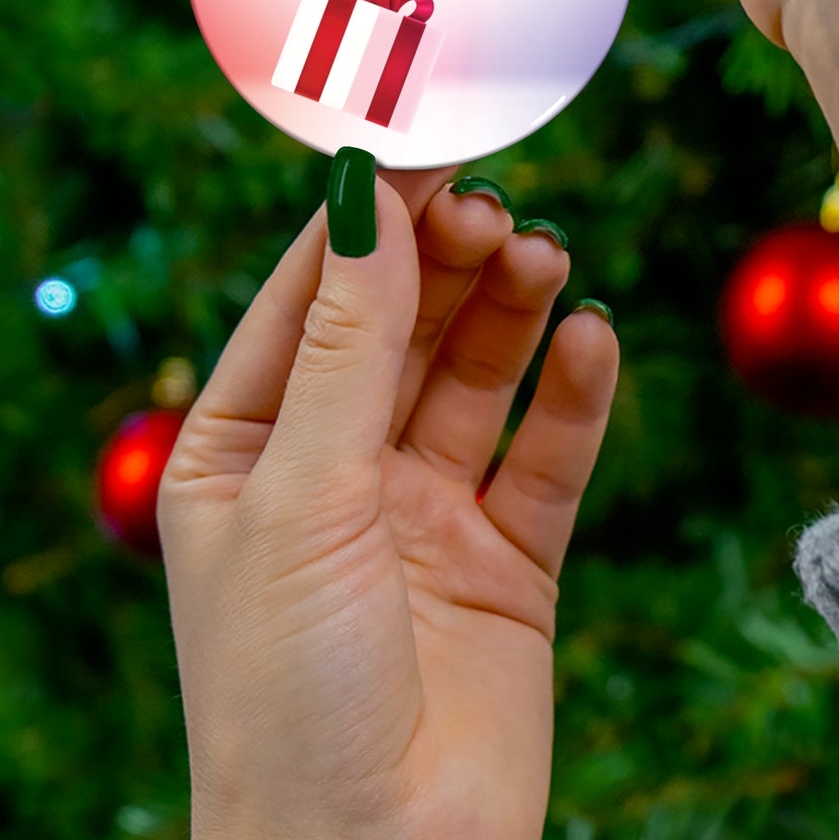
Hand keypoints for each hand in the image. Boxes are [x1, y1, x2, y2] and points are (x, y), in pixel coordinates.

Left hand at [159, 167, 618, 839]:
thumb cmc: (289, 693)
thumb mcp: (304, 495)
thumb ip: (349, 346)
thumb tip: (369, 198)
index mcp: (246, 452)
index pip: (310, 301)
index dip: (367, 222)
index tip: (428, 146)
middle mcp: (337, 472)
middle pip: (404, 327)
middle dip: (448, 263)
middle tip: (497, 208)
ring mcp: (426, 513)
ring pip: (478, 377)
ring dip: (512, 312)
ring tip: (546, 257)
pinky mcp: (509, 559)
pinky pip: (548, 455)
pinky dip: (574, 395)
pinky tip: (592, 341)